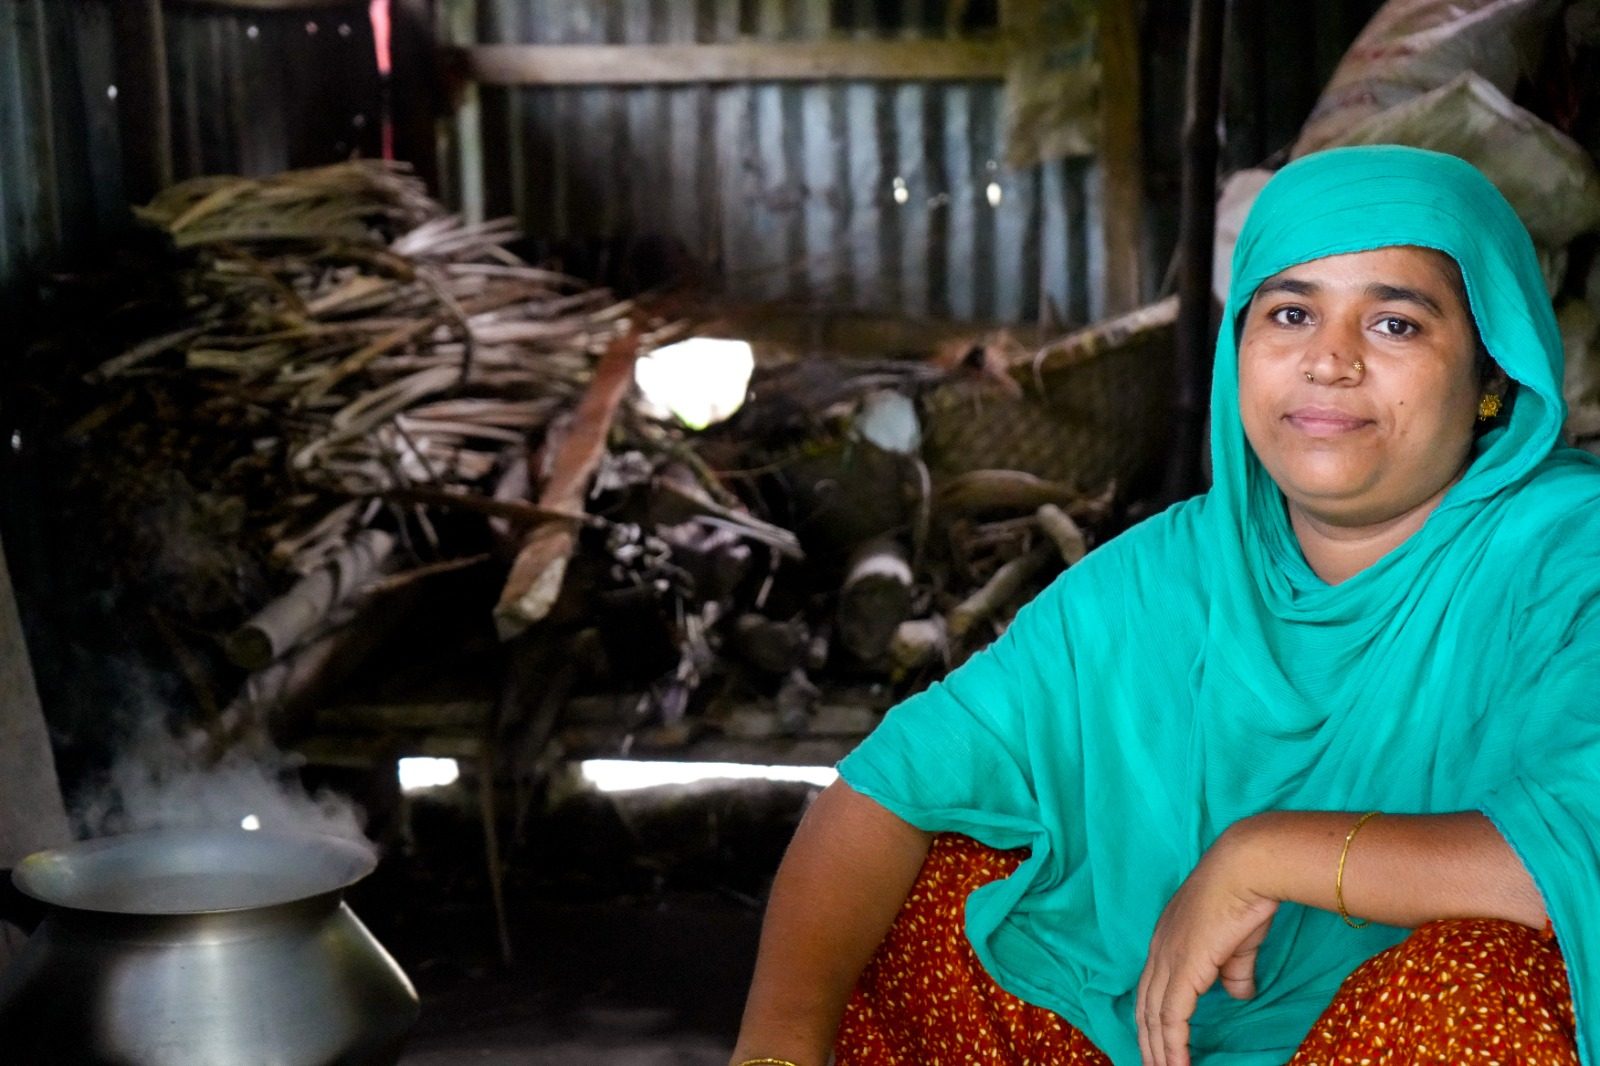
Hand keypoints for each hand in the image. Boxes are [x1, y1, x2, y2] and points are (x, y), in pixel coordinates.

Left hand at [1136, 827, 1279, 1065]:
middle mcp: (1159, 949)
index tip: (1157, 1045)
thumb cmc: (1246, 896)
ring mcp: (1168, 959)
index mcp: (1167, 939)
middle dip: (1148, 1042)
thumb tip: (1238, 995)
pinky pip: (1171, 1018)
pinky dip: (1173, 1047)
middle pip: (1144, 1007)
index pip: (1151, 988)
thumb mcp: (1239, 942)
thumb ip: (1233, 970)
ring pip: (1153, 1017)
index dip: (1152, 1019)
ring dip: (1158, 1051)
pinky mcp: (1183, 969)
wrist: (1248, 868)